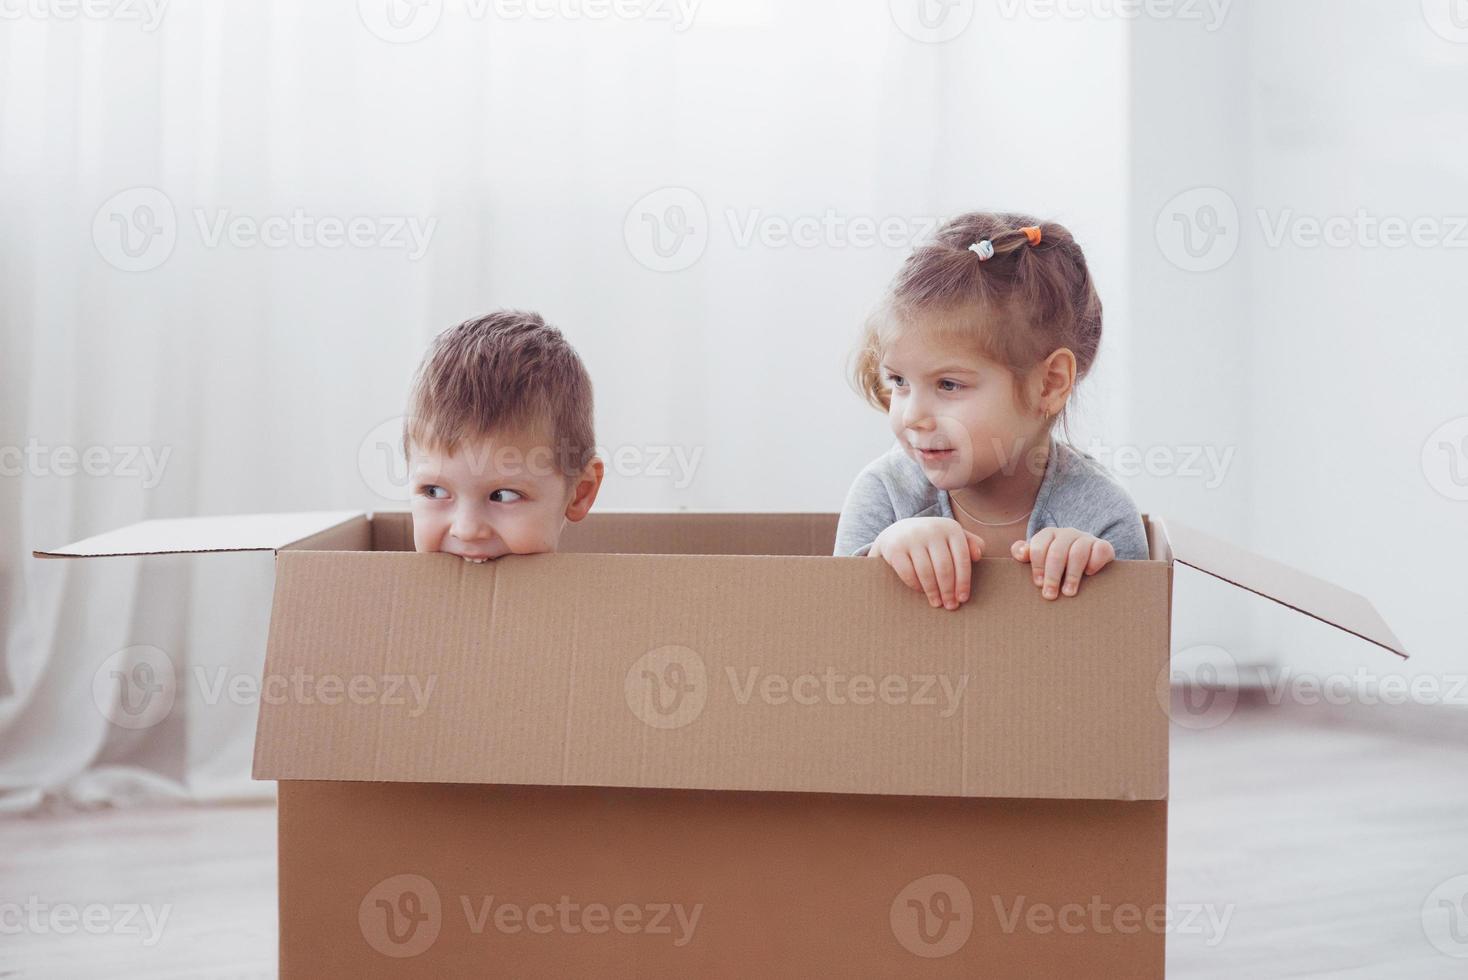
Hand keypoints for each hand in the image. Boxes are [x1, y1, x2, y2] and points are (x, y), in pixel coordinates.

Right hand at [870, 517, 984, 610]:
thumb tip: (978, 556)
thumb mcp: (951, 536)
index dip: (963, 581)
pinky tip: (921, 591)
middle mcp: (932, 530)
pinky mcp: (895, 548)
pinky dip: (916, 585)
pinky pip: (908, 573)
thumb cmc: (932, 540)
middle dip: (948, 591)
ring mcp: (912, 538)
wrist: (897, 531)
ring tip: (937, 603)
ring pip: (926, 572)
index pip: (962, 558)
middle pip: (944, 568)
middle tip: (950, 606)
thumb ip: (970, 543)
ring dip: (933, 592)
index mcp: (950, 528)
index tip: (963, 598)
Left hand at [1010, 528, 1114, 599]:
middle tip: (1050, 595)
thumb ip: (1023, 552)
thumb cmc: (1057, 560)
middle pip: (1057, 552)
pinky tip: (1089, 574)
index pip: (1039, 547)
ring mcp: (1086, 538)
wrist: (1087, 556)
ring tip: (1068, 593)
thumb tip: (1021, 554)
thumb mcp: (1039, 556)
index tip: (1038, 584)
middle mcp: (1067, 533)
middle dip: (1052, 576)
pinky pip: (1100, 550)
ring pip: (1078, 553)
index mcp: (1049, 534)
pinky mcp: (1103, 545)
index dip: (1038, 566)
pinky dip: (1094, 563)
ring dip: (1072, 575)